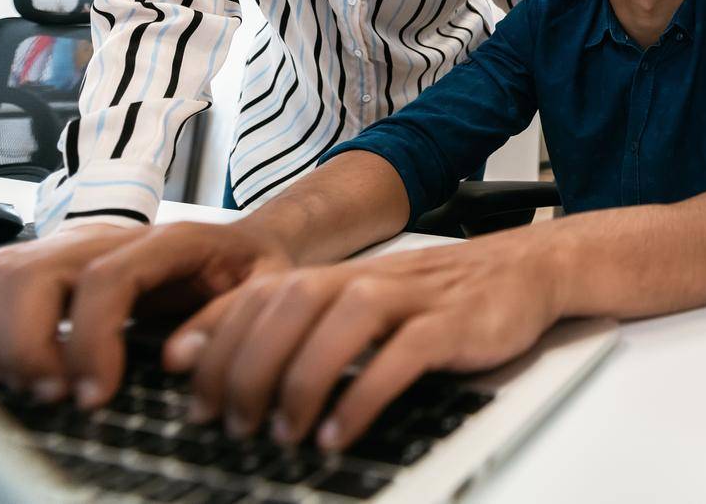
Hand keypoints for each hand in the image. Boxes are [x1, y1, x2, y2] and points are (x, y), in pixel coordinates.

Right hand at [0, 218, 295, 405]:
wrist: (249, 244)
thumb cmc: (254, 271)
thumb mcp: (266, 290)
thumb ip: (229, 319)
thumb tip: (177, 355)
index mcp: (166, 241)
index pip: (106, 281)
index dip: (92, 339)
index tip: (95, 392)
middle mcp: (107, 237)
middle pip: (35, 273)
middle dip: (30, 342)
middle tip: (53, 394)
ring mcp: (70, 247)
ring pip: (1, 273)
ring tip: (23, 385)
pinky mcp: (47, 265)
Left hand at [165, 230, 560, 450]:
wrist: (522, 271)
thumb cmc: (437, 296)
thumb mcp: (363, 300)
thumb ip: (301, 322)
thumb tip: (220, 360)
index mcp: (337, 275)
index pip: (257, 294)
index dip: (211, 336)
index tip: (183, 381)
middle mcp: (365, 279)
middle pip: (288, 307)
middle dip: (248, 368)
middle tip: (234, 423)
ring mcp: (409, 298)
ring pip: (339, 324)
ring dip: (301, 382)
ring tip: (284, 433)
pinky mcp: (449, 324)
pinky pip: (400, 357)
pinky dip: (364, 397)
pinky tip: (341, 434)